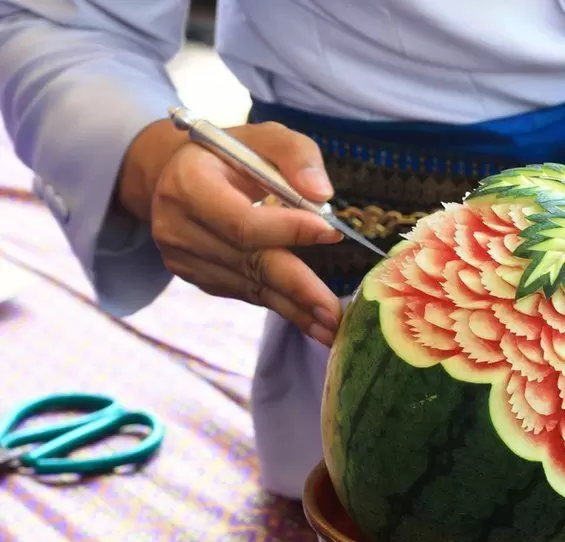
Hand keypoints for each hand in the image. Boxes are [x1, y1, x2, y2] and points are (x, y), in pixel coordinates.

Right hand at [117, 119, 343, 345]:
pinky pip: (245, 292)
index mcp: (189, 184)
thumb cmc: (233, 154)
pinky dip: (279, 304)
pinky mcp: (197, 278)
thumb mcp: (264, 138)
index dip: (288, 229)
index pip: (241, 220)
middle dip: (297, 287)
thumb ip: (295, 155)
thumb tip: (321, 194)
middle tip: (334, 312)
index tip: (332, 233)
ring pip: (250, 285)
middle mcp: (178, 227)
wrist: (179, 177)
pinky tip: (309, 318)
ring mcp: (184, 258)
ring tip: (331, 326)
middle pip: (248, 261)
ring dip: (294, 307)